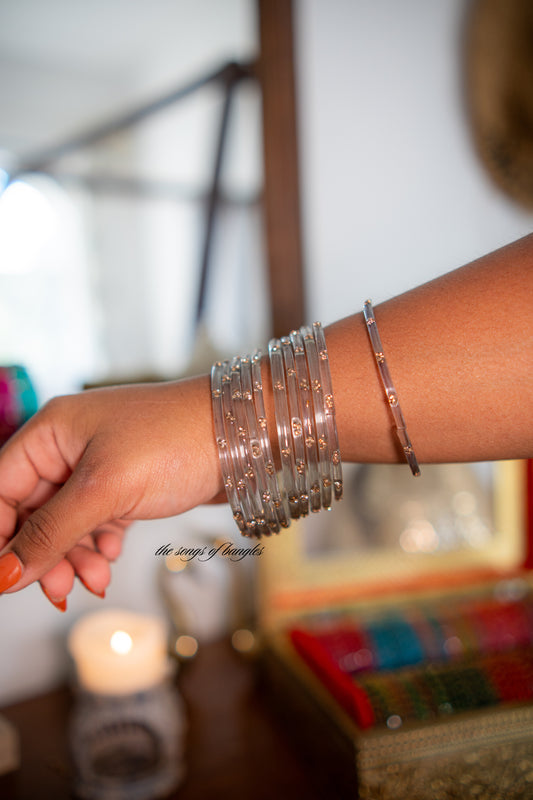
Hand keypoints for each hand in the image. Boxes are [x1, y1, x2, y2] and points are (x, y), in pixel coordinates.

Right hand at [0, 376, 220, 605]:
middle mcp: (69, 447)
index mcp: (52, 432)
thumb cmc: (177, 440)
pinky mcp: (125, 486)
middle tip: (58, 589)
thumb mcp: (105, 489)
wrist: (245, 434)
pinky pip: (94, 524)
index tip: (3, 578)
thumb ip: (51, 532)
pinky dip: (98, 547)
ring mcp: (98, 468)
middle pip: (30, 511)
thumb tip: (2, 573)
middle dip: (41, 553)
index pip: (0, 489)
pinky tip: (110, 559)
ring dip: (73, 556)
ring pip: (64, 524)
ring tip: (94, 579)